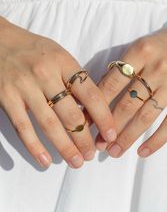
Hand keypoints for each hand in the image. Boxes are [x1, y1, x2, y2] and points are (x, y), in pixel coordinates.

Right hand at [0, 18, 116, 167]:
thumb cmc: (34, 49)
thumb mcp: (59, 55)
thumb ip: (75, 78)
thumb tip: (92, 108)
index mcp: (64, 62)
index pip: (91, 94)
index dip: (104, 118)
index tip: (111, 135)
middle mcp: (46, 74)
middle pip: (71, 114)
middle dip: (84, 139)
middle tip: (91, 155)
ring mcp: (25, 87)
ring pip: (50, 124)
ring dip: (66, 147)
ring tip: (76, 162)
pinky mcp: (7, 98)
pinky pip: (23, 127)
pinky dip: (35, 146)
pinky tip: (46, 160)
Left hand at [95, 15, 166, 157]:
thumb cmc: (165, 44)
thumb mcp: (142, 46)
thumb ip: (123, 67)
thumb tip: (99, 94)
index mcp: (140, 52)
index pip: (112, 84)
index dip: (96, 106)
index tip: (86, 123)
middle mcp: (156, 67)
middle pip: (127, 104)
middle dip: (109, 127)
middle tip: (97, 144)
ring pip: (145, 117)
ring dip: (127, 138)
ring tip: (114, 152)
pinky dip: (156, 141)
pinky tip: (143, 152)